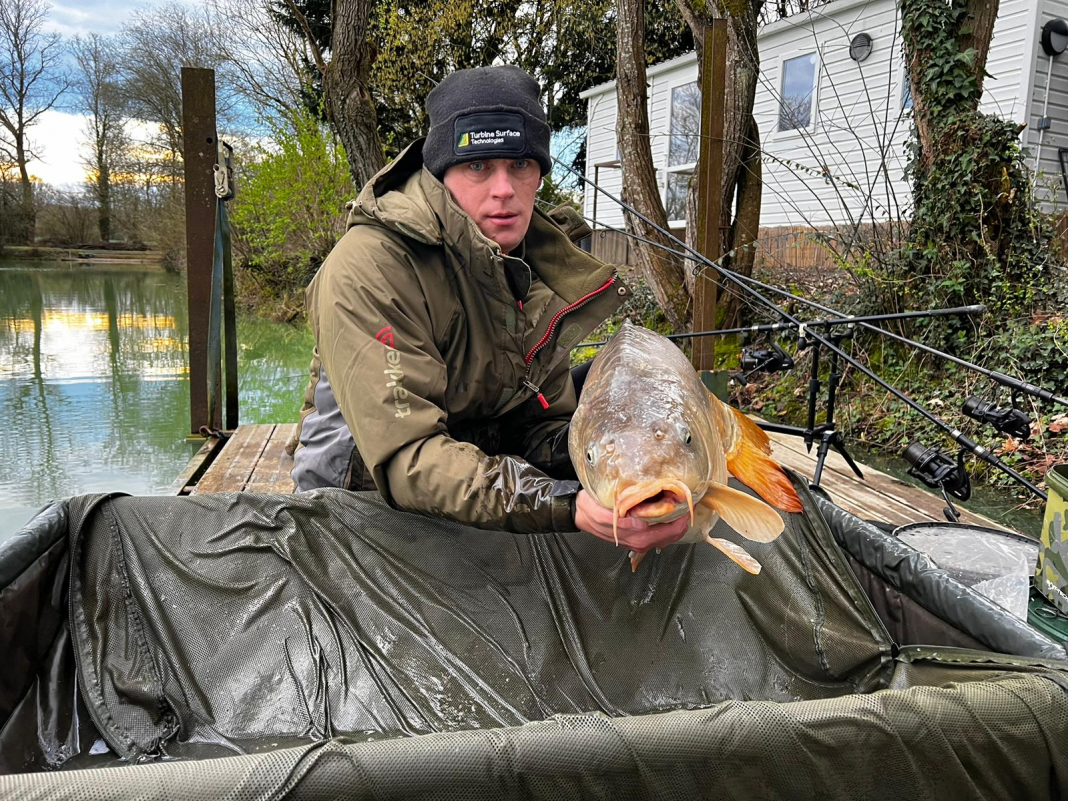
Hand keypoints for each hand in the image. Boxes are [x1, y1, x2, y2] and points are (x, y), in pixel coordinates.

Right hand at [573, 490, 690, 552]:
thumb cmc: (589, 509)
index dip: (680, 520)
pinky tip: (669, 516)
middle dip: (682, 523)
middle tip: (689, 505)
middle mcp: (639, 542)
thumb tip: (641, 524)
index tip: (687, 505)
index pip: (666, 532)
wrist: (578, 514)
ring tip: (682, 509)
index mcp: (634, 535)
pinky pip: (658, 536)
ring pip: (666, 538)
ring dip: (677, 526)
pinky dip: (668, 527)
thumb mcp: (601, 511)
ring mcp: (638, 542)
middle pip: (670, 537)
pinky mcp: (636, 539)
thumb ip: (620, 521)